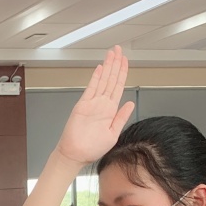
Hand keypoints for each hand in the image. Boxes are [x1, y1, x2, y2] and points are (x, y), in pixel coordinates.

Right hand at [55, 46, 134, 166]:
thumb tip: (130, 104)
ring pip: (103, 80)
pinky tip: (100, 68)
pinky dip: (96, 78)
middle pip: (111, 79)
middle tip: (118, 50)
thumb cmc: (91, 149)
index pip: (119, 87)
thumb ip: (121, 118)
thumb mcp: (112, 134)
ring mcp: (92, 104)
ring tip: (112, 54)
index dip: (123, 73)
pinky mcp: (82, 105)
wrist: (75, 154)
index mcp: (110, 111)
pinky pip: (91, 88)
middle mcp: (102, 105)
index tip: (125, 61)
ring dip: (108, 66)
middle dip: (116, 64)